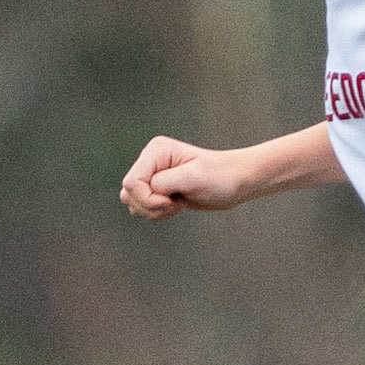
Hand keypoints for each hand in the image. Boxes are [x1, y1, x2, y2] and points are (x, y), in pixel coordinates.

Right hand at [119, 136, 247, 217]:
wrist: (236, 182)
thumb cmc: (220, 176)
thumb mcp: (193, 178)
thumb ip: (164, 183)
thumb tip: (145, 190)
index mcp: (156, 151)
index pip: (132, 182)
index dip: (148, 198)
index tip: (172, 201)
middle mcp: (150, 161)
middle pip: (128, 194)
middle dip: (150, 206)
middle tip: (176, 203)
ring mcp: (152, 175)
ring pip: (132, 202)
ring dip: (154, 211)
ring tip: (178, 204)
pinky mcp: (157, 189)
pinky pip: (143, 208)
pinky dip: (157, 213)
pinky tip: (177, 206)